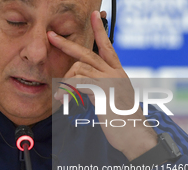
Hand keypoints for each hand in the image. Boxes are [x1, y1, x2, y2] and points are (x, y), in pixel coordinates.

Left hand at [48, 11, 156, 160]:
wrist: (135, 136)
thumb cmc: (123, 120)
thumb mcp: (112, 98)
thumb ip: (101, 86)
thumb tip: (84, 82)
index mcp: (118, 73)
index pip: (107, 47)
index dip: (100, 31)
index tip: (95, 15)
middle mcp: (115, 73)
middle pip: (87, 53)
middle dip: (67, 44)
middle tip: (52, 36)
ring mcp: (110, 81)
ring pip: (79, 69)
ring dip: (66, 81)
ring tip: (60, 95)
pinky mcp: (104, 91)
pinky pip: (79, 83)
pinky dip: (67, 90)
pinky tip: (62, 99)